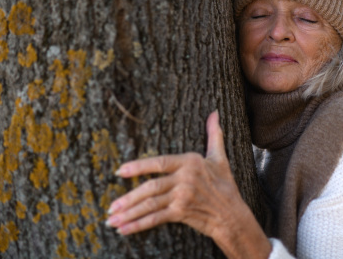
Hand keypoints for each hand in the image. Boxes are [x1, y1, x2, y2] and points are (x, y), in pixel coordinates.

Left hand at [106, 111, 270, 258]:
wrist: (232, 213)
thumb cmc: (225, 184)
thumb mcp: (220, 157)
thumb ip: (214, 134)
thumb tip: (214, 113)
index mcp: (190, 162)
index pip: (160, 162)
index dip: (139, 166)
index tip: (120, 171)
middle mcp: (185, 179)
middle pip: (151, 187)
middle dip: (128, 197)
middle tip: (110, 206)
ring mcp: (183, 197)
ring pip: (151, 204)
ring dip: (129, 213)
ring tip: (111, 219)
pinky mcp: (182, 214)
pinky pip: (156, 219)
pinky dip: (139, 225)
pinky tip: (124, 229)